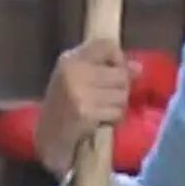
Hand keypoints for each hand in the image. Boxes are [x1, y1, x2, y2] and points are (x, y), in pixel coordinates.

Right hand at [35, 39, 139, 179]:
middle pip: (120, 73)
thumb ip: (104, 69)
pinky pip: (117, 112)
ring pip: (122, 94)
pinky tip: (99, 122)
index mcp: (69, 60)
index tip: (112, 73)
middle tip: (106, 100)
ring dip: (117, 106)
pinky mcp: (86, 113)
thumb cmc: (63, 109)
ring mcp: (79, 93)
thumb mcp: (76, 80)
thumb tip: (138, 68)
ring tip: (101, 111)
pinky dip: (113, 120)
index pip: (107, 46)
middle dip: (120, 89)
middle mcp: (73, 72)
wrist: (47, 139)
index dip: (118, 60)